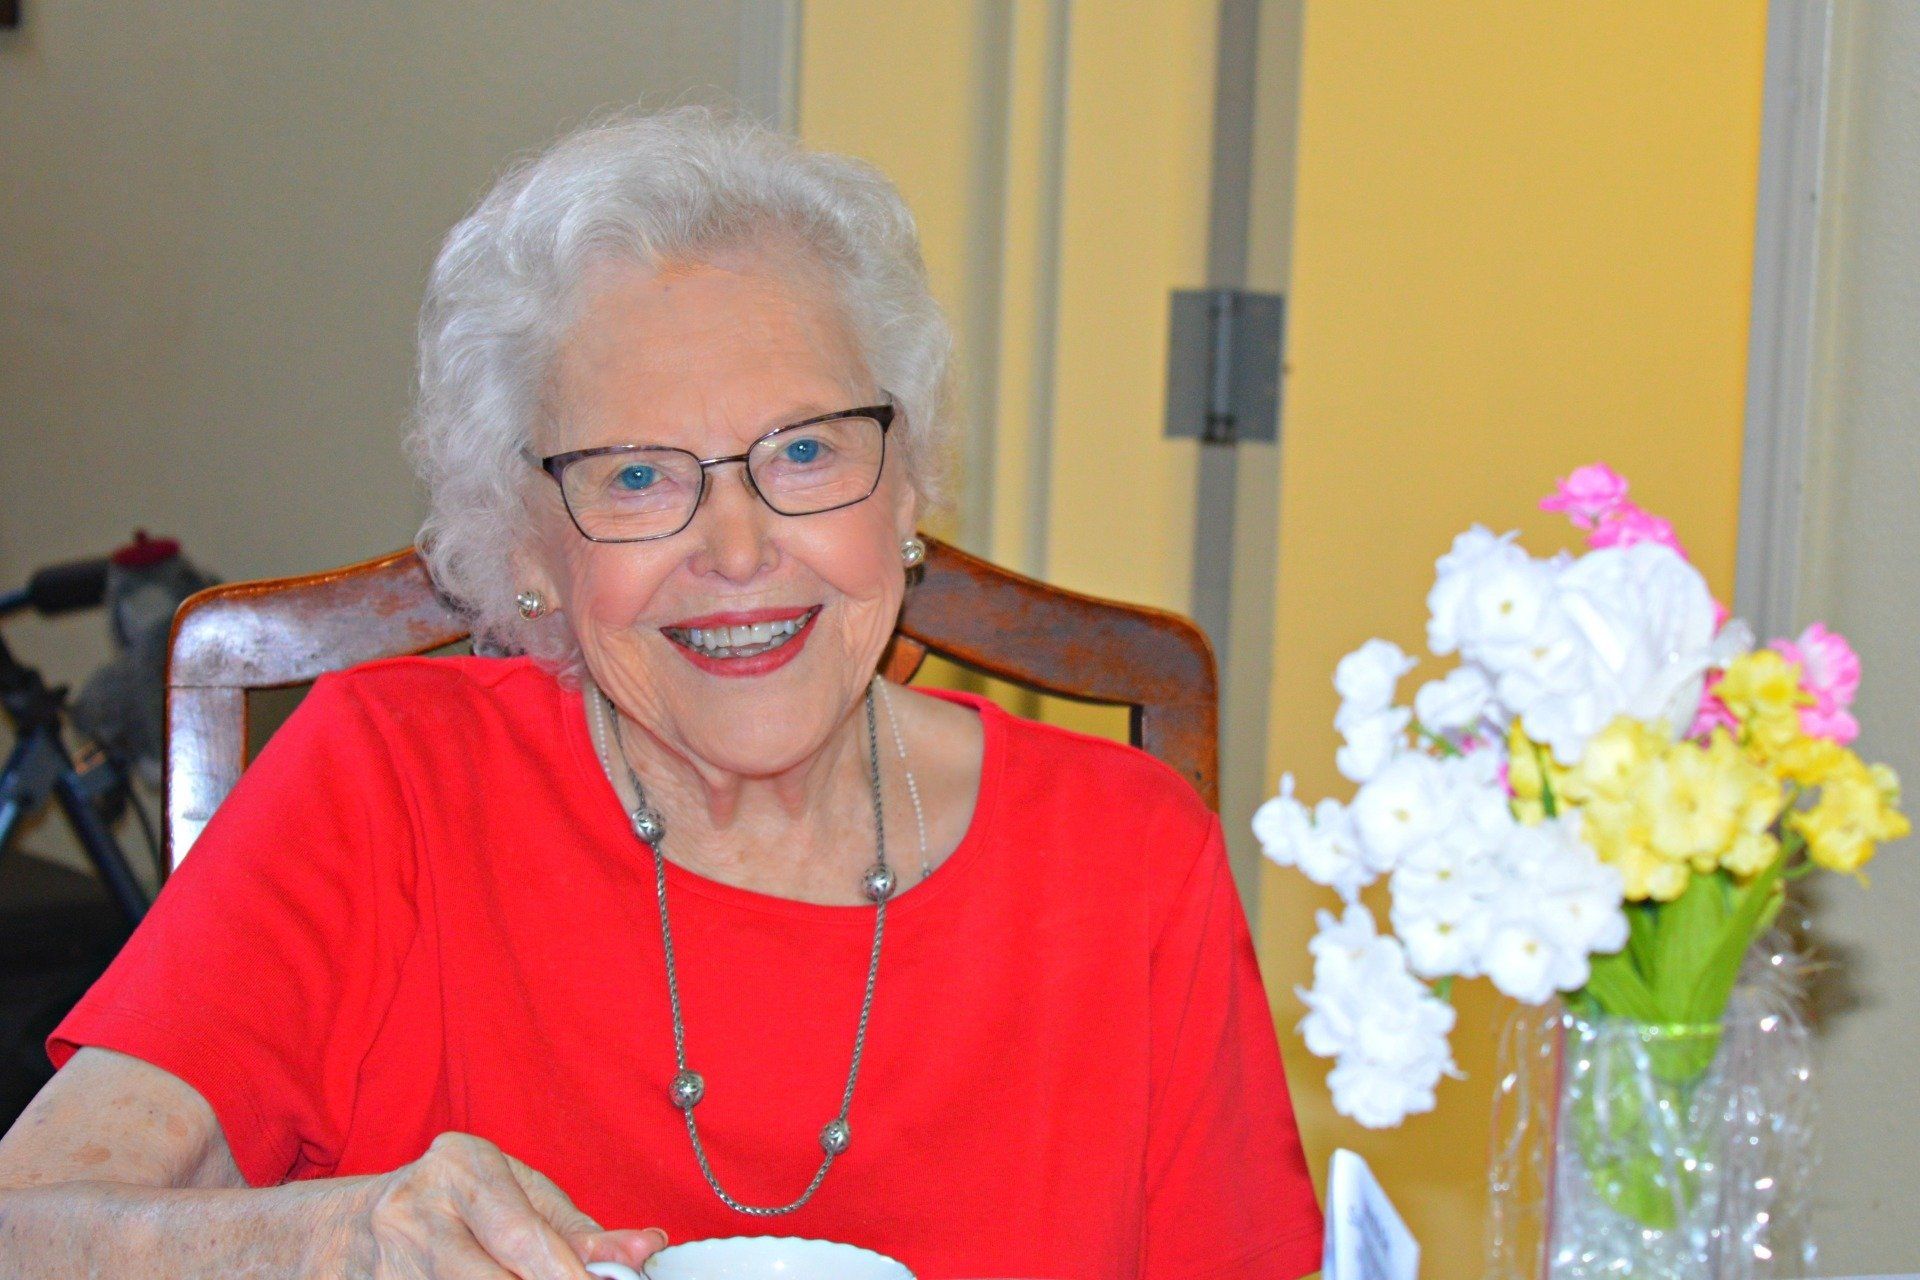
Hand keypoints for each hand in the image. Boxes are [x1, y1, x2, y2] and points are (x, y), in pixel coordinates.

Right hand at [344, 1131, 667, 1277]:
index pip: (524, 1236)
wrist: (346, 1232)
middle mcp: (417, 1212)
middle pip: (498, 1279)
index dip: (570, 1274)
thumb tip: (643, 1250)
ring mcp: (392, 1264)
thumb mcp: (511, 1194)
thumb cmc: (450, 1204)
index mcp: (460, 1168)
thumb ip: (575, 1228)